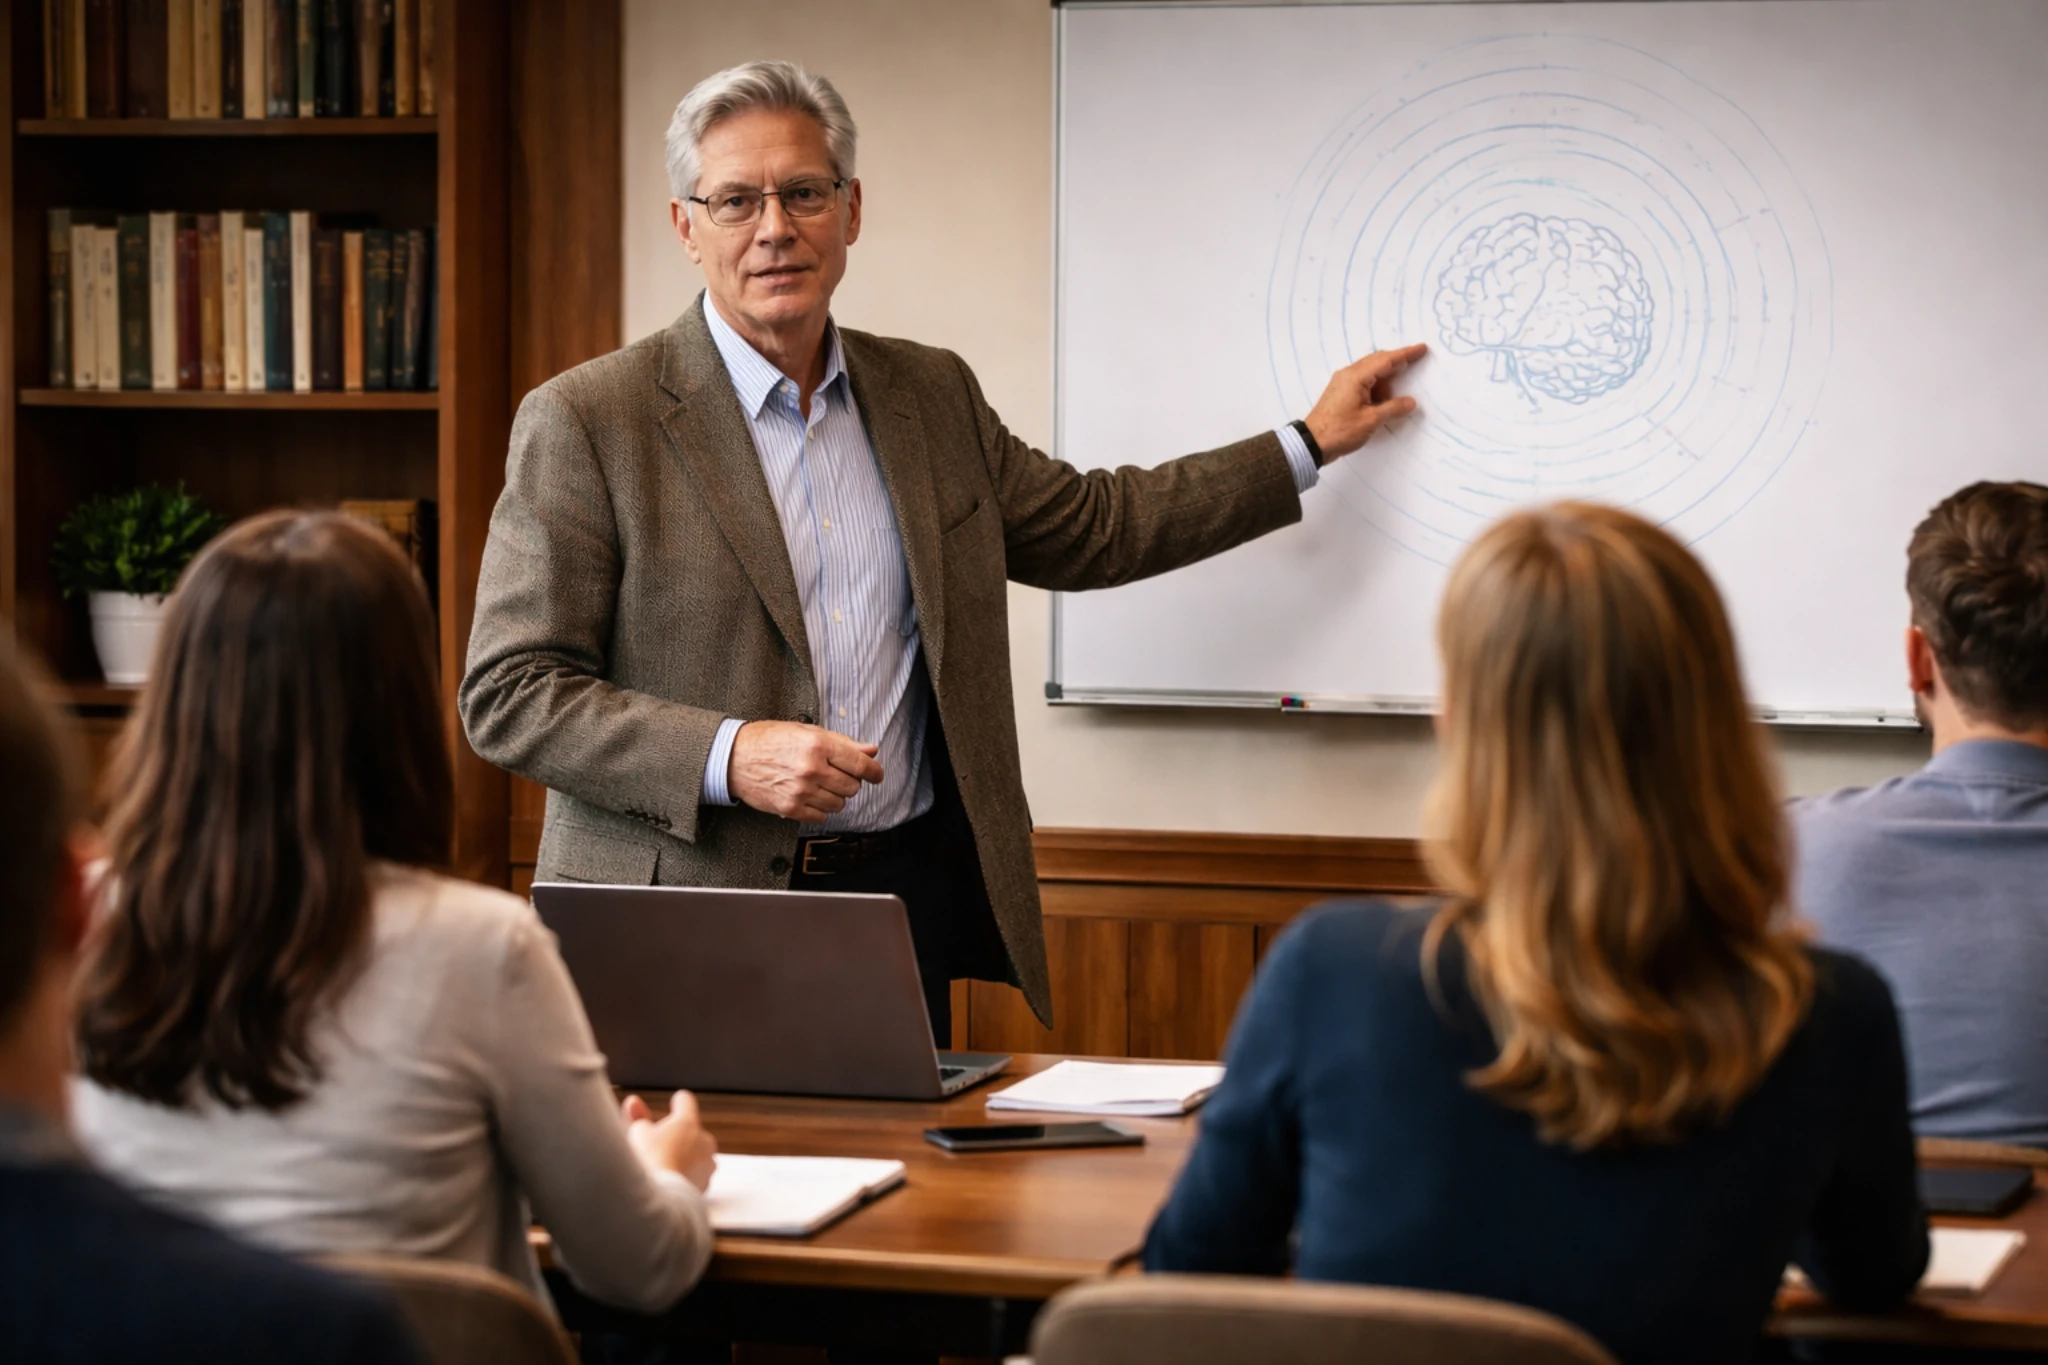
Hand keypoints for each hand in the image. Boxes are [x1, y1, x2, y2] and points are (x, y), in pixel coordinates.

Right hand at [623, 1090, 717, 1191]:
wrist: (662, 1202)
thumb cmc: (649, 1164)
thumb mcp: (636, 1134)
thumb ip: (637, 1117)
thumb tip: (634, 1103)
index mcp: (688, 1122)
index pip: (685, 1102)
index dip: (678, 1102)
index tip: (675, 1102)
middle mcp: (703, 1140)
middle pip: (691, 1131)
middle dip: (677, 1136)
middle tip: (657, 1144)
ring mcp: (707, 1164)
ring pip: (695, 1154)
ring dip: (683, 1156)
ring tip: (662, 1166)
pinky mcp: (705, 1185)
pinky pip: (695, 1174)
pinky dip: (685, 1175)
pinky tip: (669, 1183)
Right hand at [729, 720, 883, 822]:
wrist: (734, 758)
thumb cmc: (770, 740)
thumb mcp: (806, 731)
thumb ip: (842, 742)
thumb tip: (871, 750)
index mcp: (818, 745)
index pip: (860, 764)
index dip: (874, 771)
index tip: (877, 775)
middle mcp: (811, 769)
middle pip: (852, 787)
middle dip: (850, 782)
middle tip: (836, 775)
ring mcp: (801, 791)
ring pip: (839, 804)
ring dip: (835, 797)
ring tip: (819, 785)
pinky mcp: (790, 808)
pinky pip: (821, 817)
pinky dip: (820, 809)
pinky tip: (809, 797)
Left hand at [1302, 342, 1427, 461]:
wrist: (1311, 443)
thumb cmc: (1340, 431)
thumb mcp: (1370, 421)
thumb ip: (1392, 409)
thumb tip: (1411, 402)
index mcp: (1356, 377)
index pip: (1386, 360)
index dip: (1405, 354)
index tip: (1421, 348)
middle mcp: (1348, 374)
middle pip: (1377, 361)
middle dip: (1397, 362)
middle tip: (1416, 361)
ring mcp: (1343, 383)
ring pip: (1370, 372)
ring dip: (1386, 378)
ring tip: (1399, 392)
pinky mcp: (1341, 393)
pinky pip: (1363, 382)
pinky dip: (1377, 386)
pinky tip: (1385, 397)